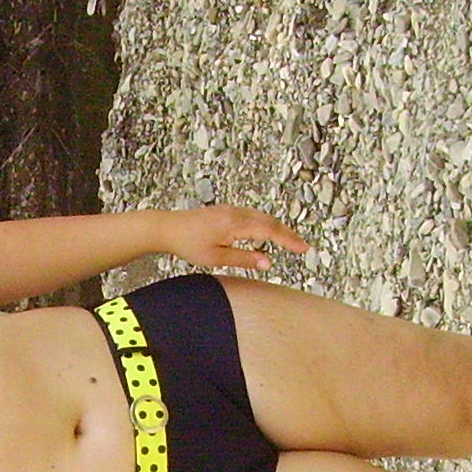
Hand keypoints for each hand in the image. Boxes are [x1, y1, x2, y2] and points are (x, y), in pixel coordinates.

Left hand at [162, 205, 309, 272]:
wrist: (168, 228)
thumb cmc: (188, 244)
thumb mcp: (216, 258)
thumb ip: (244, 258)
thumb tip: (268, 262)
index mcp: (235, 224)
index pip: (270, 231)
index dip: (289, 240)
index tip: (303, 248)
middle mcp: (236, 212)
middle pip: (270, 221)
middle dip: (288, 234)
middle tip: (303, 247)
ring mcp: (231, 209)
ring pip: (262, 217)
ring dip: (278, 228)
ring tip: (290, 242)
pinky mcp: (227, 210)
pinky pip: (252, 215)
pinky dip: (265, 224)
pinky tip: (268, 234)